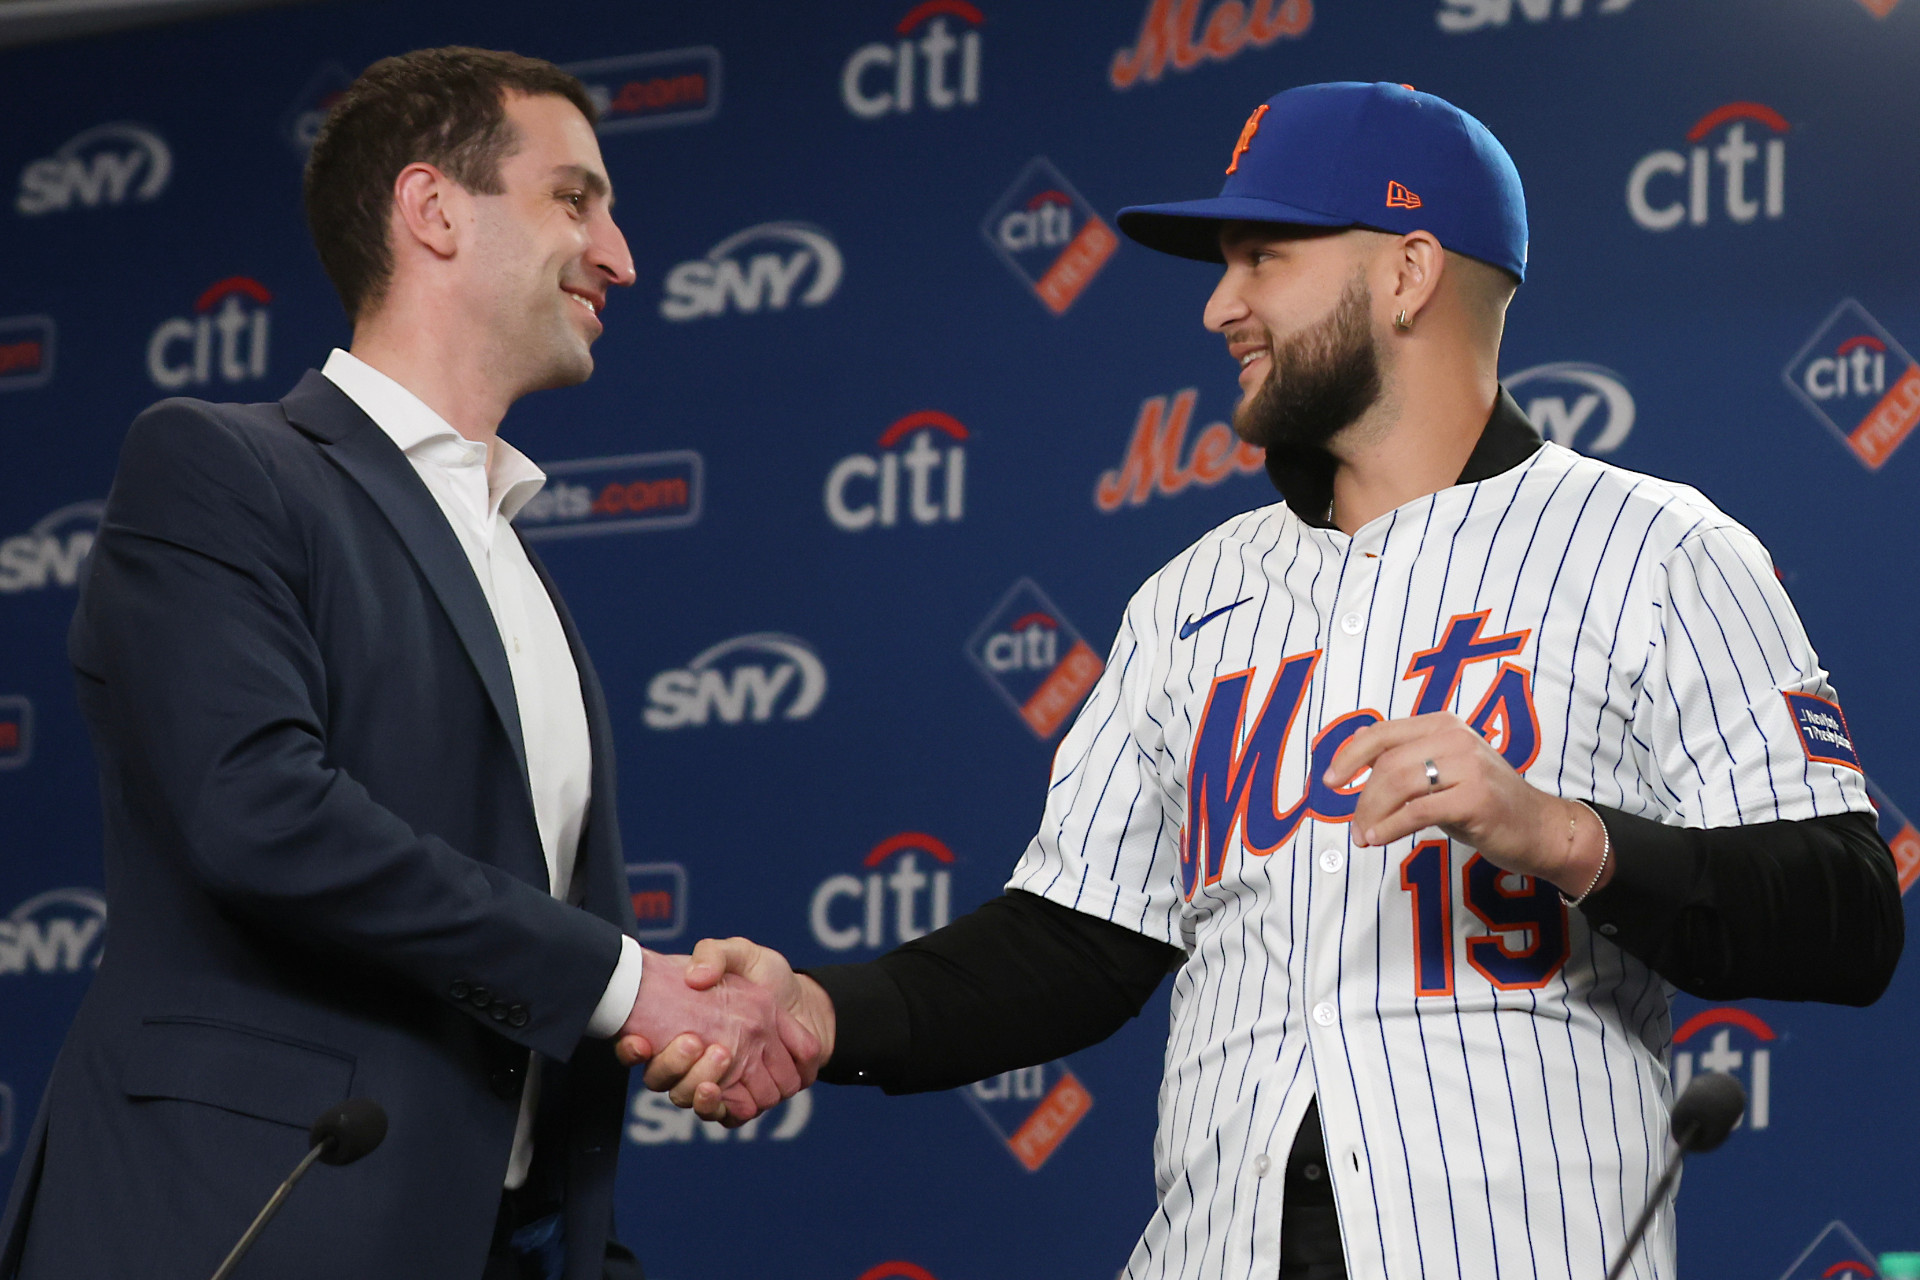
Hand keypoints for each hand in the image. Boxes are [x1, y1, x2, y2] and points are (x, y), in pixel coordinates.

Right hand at [618, 937, 834, 1127]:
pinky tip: (729, 1091)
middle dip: (673, 1064)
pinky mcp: (742, 1099)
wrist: (808, 1005)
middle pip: (662, 1080)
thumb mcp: (741, 954)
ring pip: (690, 1100)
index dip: (630, 1049)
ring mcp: (714, 1082)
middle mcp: (689, 1061)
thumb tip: (695, 977)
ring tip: (721, 1056)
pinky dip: (725, 1107)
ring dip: (699, 1084)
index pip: (638, 1047)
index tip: (638, 1040)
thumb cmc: (767, 977)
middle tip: (695, 1041)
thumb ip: (715, 954)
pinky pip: (725, 1117)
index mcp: (677, 1027)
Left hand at [1323, 711, 1609, 896]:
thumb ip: (1405, 756)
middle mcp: (1455, 738)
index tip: (1330, 780)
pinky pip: (1417, 812)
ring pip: (1398, 785)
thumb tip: (1356, 742)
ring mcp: (1468, 766)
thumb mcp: (1444, 769)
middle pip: (1387, 764)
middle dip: (1362, 798)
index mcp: (1443, 725)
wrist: (1540, 827)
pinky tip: (1378, 839)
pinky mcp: (1475, 798)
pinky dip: (1390, 827)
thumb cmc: (1486, 801)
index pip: (1382, 733)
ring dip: (1372, 814)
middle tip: (1355, 825)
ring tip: (1365, 835)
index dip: (1350, 756)